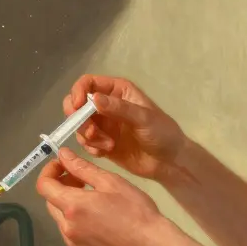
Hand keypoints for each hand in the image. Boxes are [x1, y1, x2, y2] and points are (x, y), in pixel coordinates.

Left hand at [35, 148, 167, 245]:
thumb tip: (62, 154)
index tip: (63, 164)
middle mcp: (66, 227)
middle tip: (83, 180)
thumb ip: (82, 167)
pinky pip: (70, 232)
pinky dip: (76, 221)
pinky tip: (97, 218)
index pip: (44, 186)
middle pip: (50, 201)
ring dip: (69, 204)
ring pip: (60, 218)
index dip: (49, 170)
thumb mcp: (110, 182)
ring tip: (93, 198)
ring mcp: (72, 243)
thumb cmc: (134, 209)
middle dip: (61, 186)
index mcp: (72, 206)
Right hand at [65, 75, 184, 180]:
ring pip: (79, 125)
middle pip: (76, 104)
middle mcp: (107, 105)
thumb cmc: (162, 133)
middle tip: (91, 132)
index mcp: (118, 91)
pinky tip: (105, 152)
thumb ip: (119, 108)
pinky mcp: (102, 143)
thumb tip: (93, 99)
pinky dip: (90, 147)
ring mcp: (103, 125)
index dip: (78, 92)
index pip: (88, 83)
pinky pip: (85, 142)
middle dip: (78, 118)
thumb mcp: (143, 118)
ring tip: (107, 145)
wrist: (170, 162)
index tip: (77, 107)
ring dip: (88, 136)